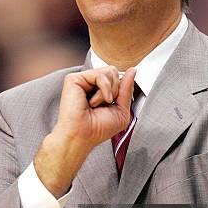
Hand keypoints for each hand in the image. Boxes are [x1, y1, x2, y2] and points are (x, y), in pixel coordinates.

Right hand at [34, 66, 135, 196]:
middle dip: (116, 90)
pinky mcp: (74, 79)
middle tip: (104, 105)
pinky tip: (93, 102)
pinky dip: (104, 90)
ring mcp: (82, 80)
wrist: (82, 137)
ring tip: (96, 105)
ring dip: (109, 92)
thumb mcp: (121, 110)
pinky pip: (101, 75)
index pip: (118, 77)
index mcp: (100, 90)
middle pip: (115, 72)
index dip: (122, 90)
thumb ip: (127, 89)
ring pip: (110, 71)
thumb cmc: (99, 129)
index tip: (114, 104)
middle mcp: (91, 83)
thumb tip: (133, 70)